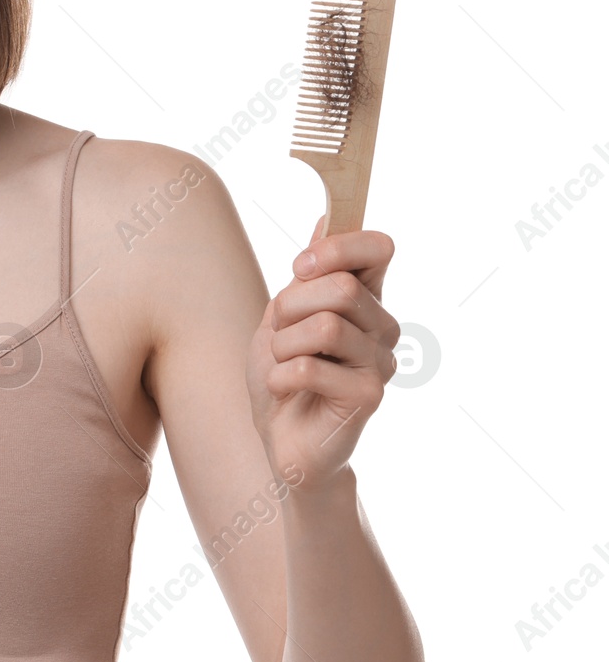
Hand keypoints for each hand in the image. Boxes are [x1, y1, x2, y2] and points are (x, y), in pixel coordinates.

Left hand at [245, 217, 400, 490]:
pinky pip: (309, 368)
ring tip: (281, 364)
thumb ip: (308, 274)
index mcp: (365, 300)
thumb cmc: (283, 375)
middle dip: (290, 307)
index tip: (301, 266)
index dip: (337, 247)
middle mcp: (382, 328)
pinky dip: (279, 376)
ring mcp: (380, 363)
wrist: (283, 441)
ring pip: (324, 326)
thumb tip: (324, 220)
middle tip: (280, 334)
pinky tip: (283, 390)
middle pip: (339, 287)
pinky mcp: (368, 397)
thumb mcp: (283, 316)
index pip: (379, 248)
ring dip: (282, 345)